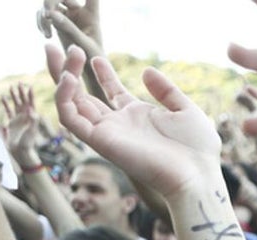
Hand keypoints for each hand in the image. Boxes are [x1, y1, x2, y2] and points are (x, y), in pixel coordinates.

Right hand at [1, 84, 42, 161]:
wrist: (21, 151)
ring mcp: (19, 119)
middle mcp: (26, 117)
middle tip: (19, 83)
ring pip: (15, 104)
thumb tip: (31, 109)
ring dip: (14, 96)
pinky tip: (3, 97)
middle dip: (21, 92)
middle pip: (23, 102)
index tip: (30, 87)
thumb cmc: (28, 142)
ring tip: (11, 87)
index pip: (31, 104)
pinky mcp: (12, 123)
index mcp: (32, 117)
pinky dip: (6, 104)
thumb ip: (33, 120)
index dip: (30, 95)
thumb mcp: (32, 131)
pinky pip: (8, 111)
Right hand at [46, 0, 103, 58]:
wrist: (88, 68)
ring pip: (50, 3)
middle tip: (47, 14)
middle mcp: (79, 10)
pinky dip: (41, 21)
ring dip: (44, 14)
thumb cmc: (93, 58)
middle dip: (50, 2)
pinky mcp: (58, 20)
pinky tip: (46, 35)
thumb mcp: (83, 44)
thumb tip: (50, 14)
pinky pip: (44, 14)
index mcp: (91, 13)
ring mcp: (68, 14)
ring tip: (46, 32)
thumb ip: (69, 28)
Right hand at [50, 45, 220, 197]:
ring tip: (61, 52)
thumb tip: (146, 71)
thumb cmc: (198, 150)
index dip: (102, 73)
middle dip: (67, 71)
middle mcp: (119, 124)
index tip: (95, 57)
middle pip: (83, 96)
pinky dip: (64, 98)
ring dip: (61, 77)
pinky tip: (69, 78)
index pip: (112, 92)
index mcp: (139, 116)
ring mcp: (108, 132)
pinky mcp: (101, 141)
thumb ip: (166, 91)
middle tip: (57, 46)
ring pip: (71, 103)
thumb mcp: (186, 110)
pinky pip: (71, 119)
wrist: (197, 175)